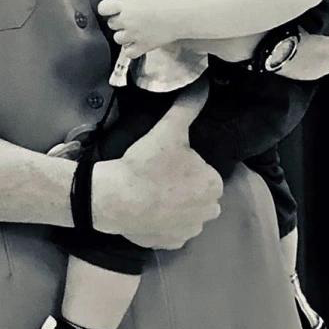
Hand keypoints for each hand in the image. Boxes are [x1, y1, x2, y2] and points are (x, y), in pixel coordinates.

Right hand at [89, 85, 221, 248]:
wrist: (115, 198)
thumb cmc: (144, 164)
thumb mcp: (168, 130)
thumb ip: (188, 107)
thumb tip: (204, 84)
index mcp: (214, 184)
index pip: (204, 172)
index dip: (184, 166)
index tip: (164, 162)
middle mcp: (209, 211)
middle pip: (197, 193)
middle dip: (183, 186)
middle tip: (156, 176)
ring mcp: (191, 230)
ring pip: (186, 212)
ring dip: (174, 205)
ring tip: (150, 192)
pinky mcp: (173, 244)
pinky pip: (172, 229)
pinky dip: (163, 222)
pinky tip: (147, 210)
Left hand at [97, 0, 186, 57]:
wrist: (182, 12)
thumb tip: (120, 3)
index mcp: (124, 4)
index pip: (102, 8)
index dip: (106, 9)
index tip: (111, 9)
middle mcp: (126, 20)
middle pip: (111, 24)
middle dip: (118, 21)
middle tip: (129, 18)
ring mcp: (134, 35)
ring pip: (117, 38)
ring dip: (123, 35)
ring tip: (133, 30)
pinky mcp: (143, 46)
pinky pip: (128, 52)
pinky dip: (130, 49)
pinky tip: (136, 42)